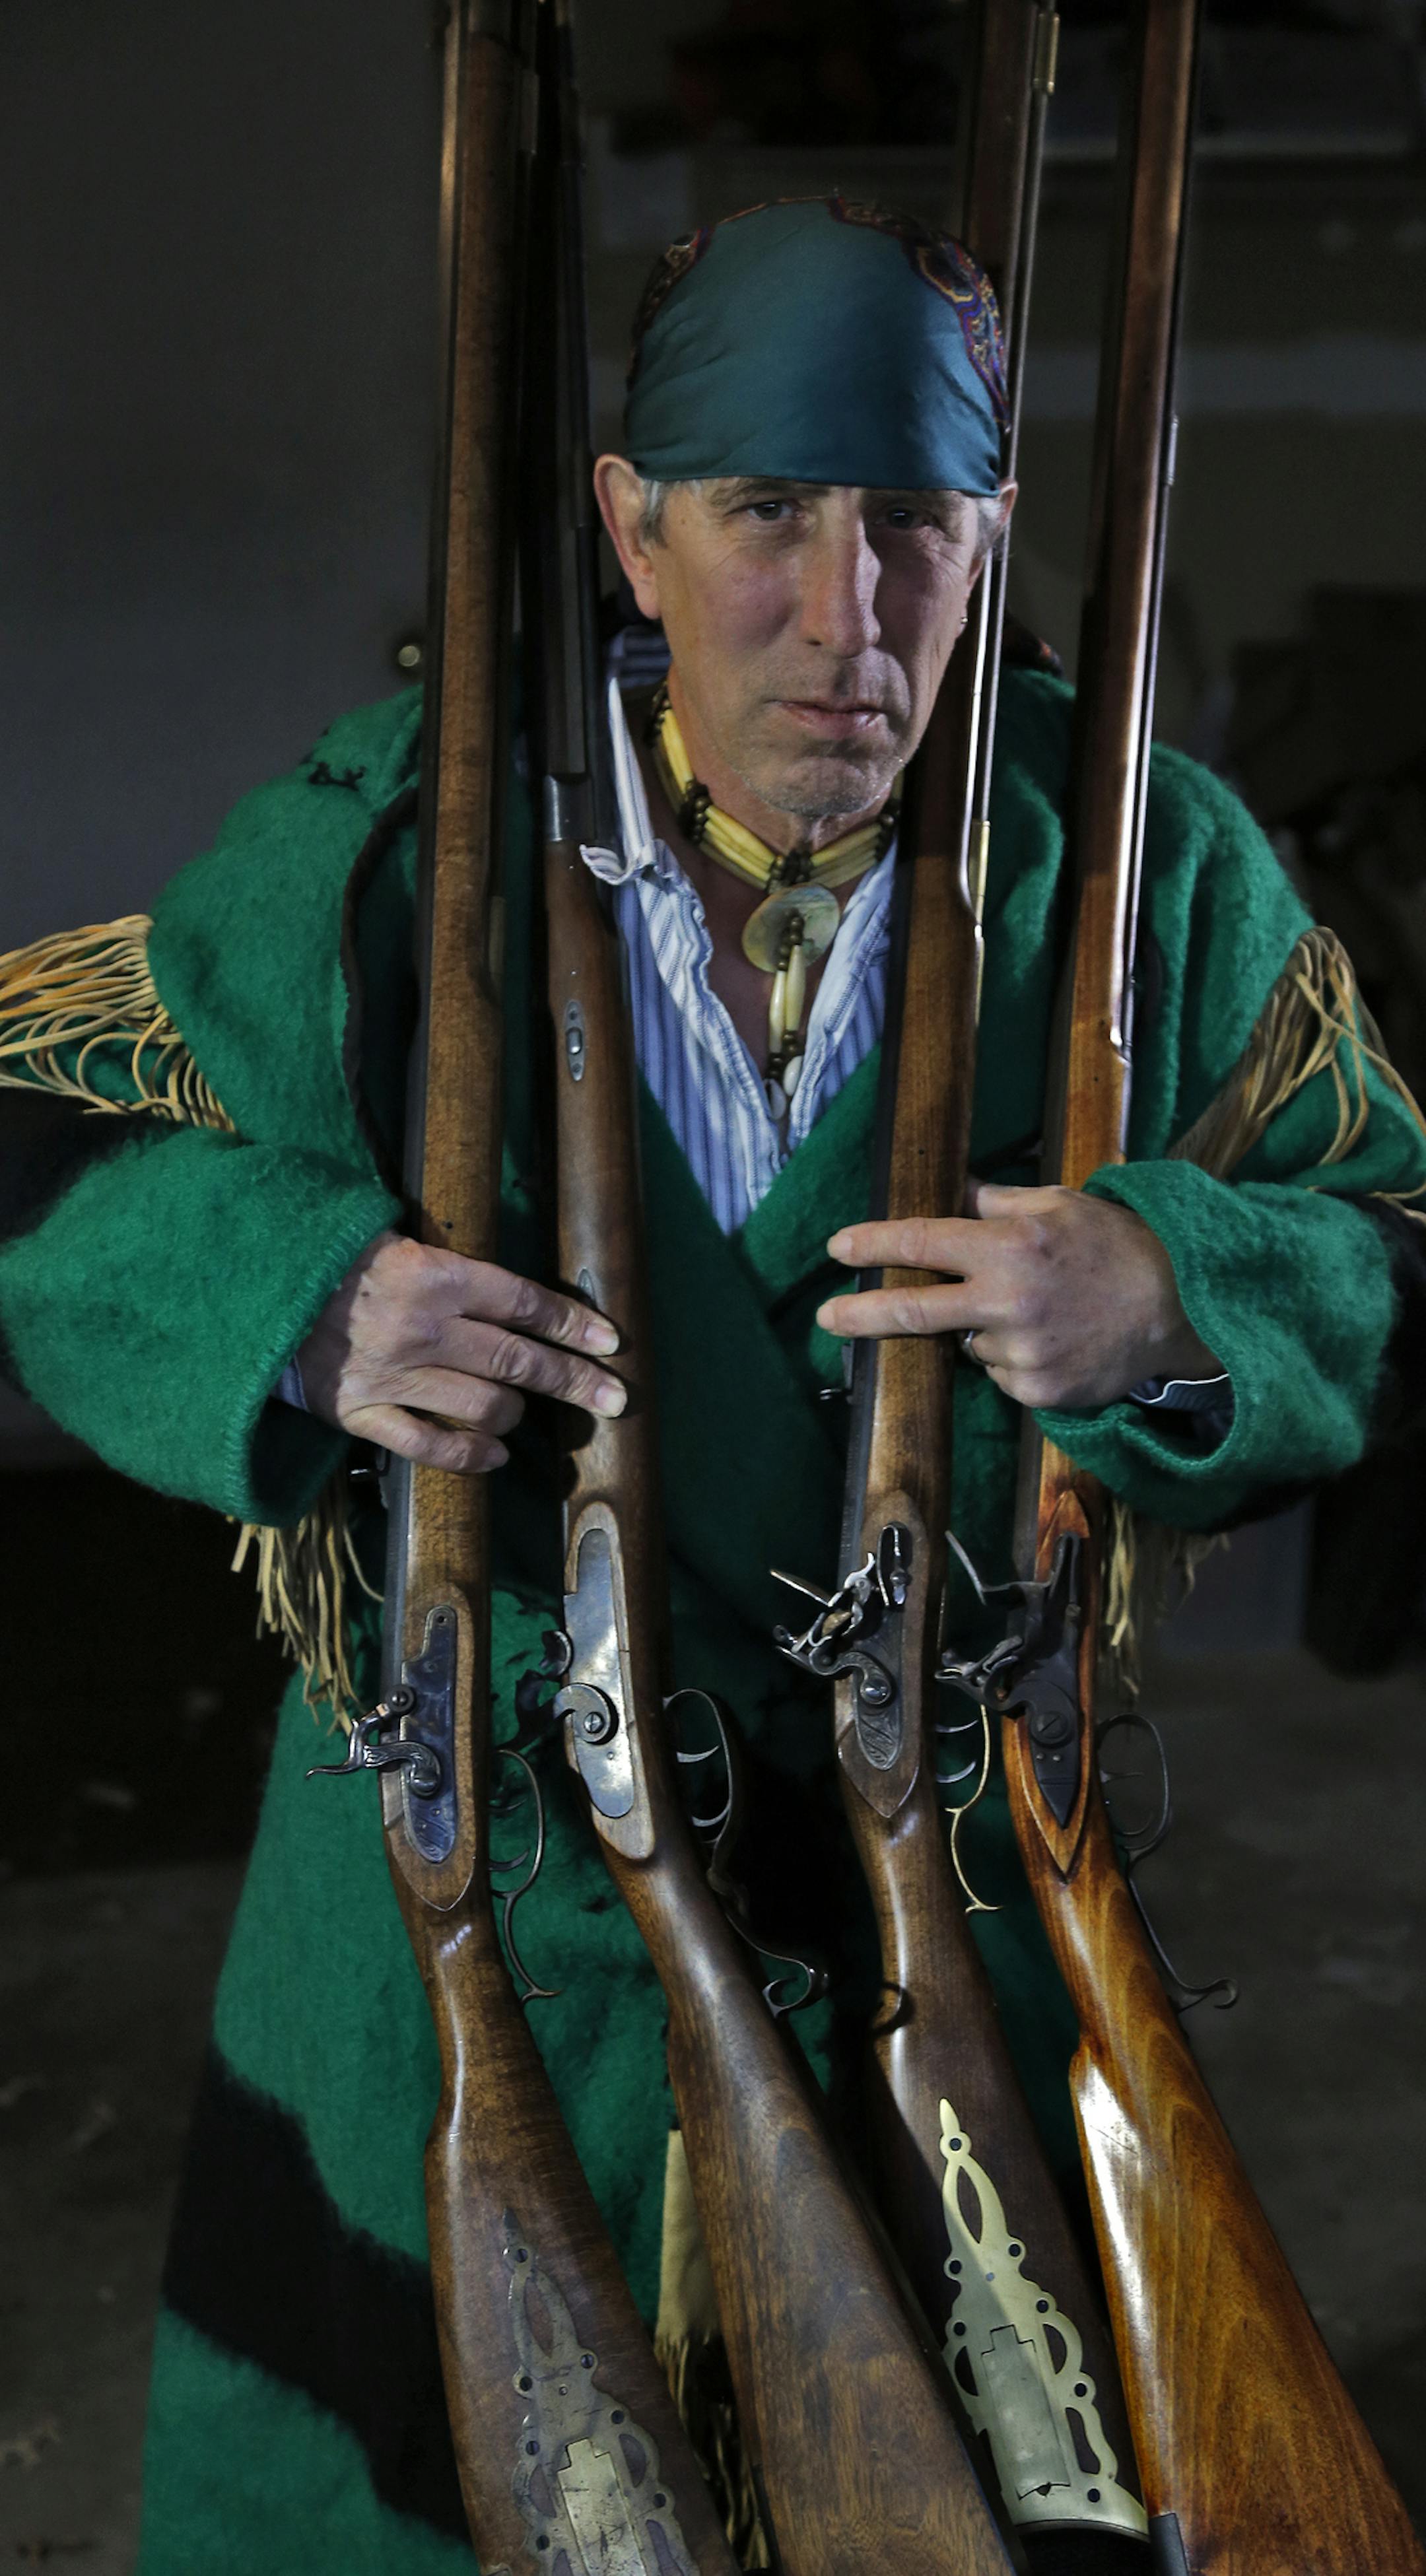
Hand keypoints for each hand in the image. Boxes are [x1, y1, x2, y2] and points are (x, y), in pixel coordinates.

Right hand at [295, 1228, 626, 1472]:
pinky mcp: (360, 1412)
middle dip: (574, 1381)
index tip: (610, 1343)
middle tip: (614, 1398)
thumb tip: (523, 1299)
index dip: (573, 1325)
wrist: (253, 1287)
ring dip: (516, 1414)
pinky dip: (470, 1453)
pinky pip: (430, 1445)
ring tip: (525, 1411)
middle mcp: (421, 1328)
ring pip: (483, 1406)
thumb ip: (456, 1269)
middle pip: (518, 1361)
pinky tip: (495, 1453)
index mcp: (433, 1275)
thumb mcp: (397, 1240)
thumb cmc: (336, 1257)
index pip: (524, 1304)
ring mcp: (391, 1376)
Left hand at [816, 1181, 1221, 1411]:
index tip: (837, 1249)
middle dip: (862, 1315)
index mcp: (1011, 1246)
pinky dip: (1011, 1357)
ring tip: (1037, 1311)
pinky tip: (1051, 1338)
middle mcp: (1009, 1301)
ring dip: (982, 1327)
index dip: (873, 1244)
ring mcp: (1023, 1352)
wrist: (1179, 1309)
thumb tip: (952, 1192)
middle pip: (915, 1311)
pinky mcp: (1039, 1391)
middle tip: (826, 1319)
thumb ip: (998, 1202)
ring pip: (969, 1342)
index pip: (923, 1242)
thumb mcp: (1060, 1204)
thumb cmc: (1116, 1247)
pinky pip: (1000, 1373)